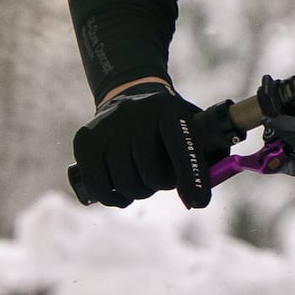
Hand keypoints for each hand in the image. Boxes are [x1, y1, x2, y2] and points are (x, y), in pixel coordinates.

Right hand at [71, 80, 215, 208]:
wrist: (129, 93)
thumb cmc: (168, 123)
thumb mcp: (192, 125)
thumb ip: (210, 155)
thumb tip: (200, 198)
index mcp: (167, 109)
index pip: (181, 146)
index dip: (191, 176)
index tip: (198, 202)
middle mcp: (135, 114)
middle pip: (151, 173)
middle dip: (160, 185)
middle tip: (160, 180)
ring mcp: (106, 126)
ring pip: (124, 182)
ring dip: (136, 193)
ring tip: (140, 183)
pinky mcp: (85, 140)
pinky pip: (97, 184)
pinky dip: (111, 198)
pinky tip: (120, 194)